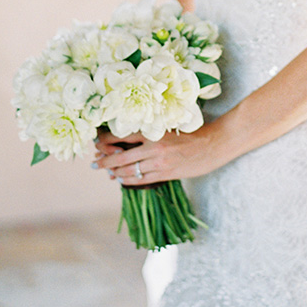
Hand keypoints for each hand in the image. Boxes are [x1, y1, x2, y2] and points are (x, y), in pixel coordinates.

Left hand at [92, 122, 226, 186]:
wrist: (213, 144)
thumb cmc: (193, 132)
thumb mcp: (169, 126)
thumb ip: (150, 131)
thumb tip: (127, 138)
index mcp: (153, 131)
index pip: (122, 136)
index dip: (106, 140)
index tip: (97, 143)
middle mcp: (154, 147)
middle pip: (121, 156)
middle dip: (104, 160)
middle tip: (93, 163)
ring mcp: (159, 162)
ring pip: (129, 170)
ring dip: (115, 172)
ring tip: (107, 172)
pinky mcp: (166, 174)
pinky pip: (141, 180)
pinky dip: (129, 180)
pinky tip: (122, 179)